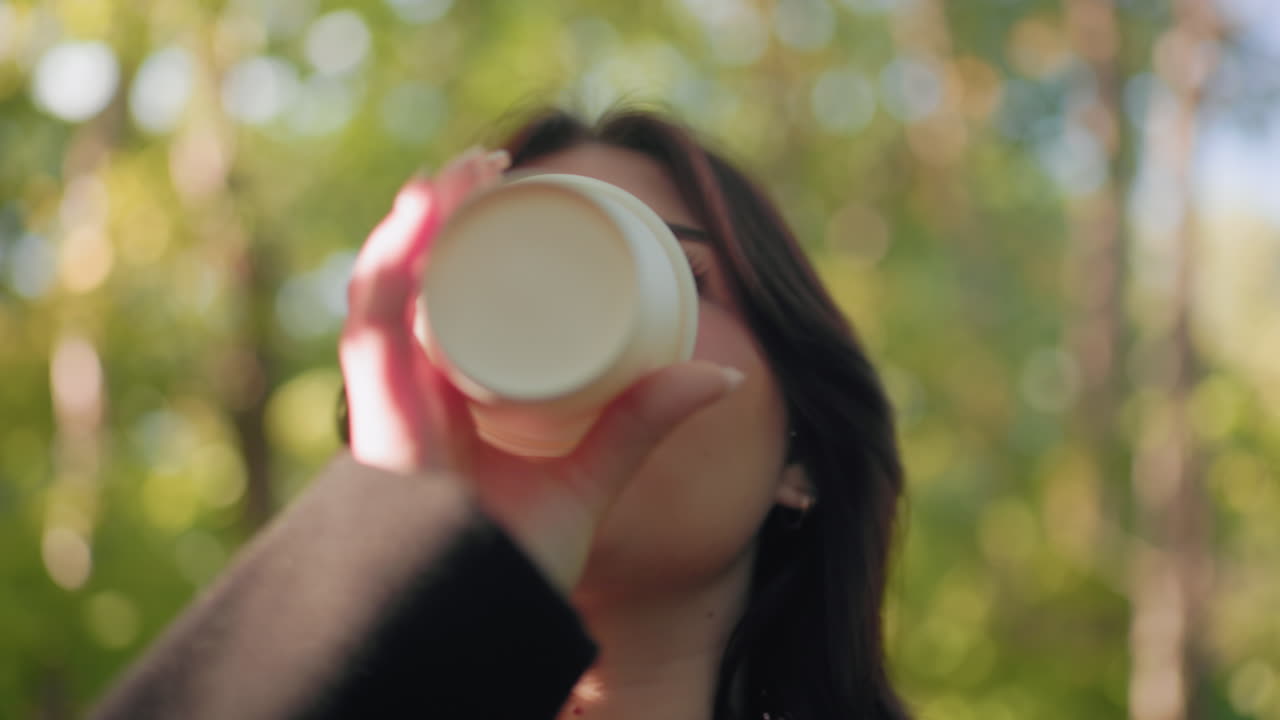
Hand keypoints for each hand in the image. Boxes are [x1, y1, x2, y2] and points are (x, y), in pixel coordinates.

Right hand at [339, 148, 740, 591]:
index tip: (508, 187)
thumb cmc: (524, 565)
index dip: (465, 239)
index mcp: (450, 396)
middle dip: (440, 214)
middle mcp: (411, 393)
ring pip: (385, 292)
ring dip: (416, 224)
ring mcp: (389, 404)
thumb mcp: (593, 477)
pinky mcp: (380, 421)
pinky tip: (414, 220)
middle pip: (413, 281)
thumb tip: (724, 370)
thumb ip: (642, 423)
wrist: (488, 630)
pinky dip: (389, 273)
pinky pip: (371, 334)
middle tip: (489, 163)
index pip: (447, 299)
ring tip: (459, 171)